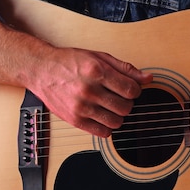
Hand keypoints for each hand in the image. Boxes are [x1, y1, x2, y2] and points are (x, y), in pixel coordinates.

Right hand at [29, 48, 152, 137]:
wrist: (41, 69)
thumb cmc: (70, 61)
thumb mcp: (99, 57)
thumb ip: (125, 68)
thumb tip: (148, 78)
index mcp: (97, 72)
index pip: (131, 90)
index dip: (135, 90)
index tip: (130, 89)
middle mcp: (89, 90)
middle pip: (125, 107)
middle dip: (128, 103)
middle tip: (120, 97)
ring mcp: (81, 107)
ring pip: (116, 122)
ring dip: (119, 115)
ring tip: (111, 106)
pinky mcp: (74, 120)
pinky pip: (102, 132)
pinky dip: (107, 127)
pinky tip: (102, 115)